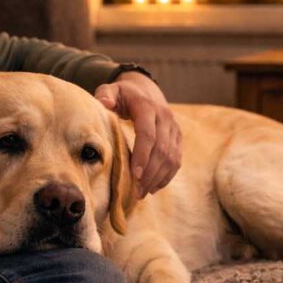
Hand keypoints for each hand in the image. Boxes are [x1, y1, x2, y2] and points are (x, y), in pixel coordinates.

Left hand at [94, 71, 181, 195]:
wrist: (146, 89)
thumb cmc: (123, 94)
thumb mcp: (112, 90)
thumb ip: (105, 95)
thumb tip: (105, 104)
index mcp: (147, 107)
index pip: (148, 134)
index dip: (142, 155)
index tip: (134, 174)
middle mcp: (165, 117)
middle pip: (161, 149)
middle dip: (150, 172)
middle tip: (136, 191)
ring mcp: (173, 128)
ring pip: (172, 157)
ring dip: (158, 177)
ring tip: (142, 193)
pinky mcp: (177, 137)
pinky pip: (177, 160)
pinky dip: (167, 175)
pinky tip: (153, 187)